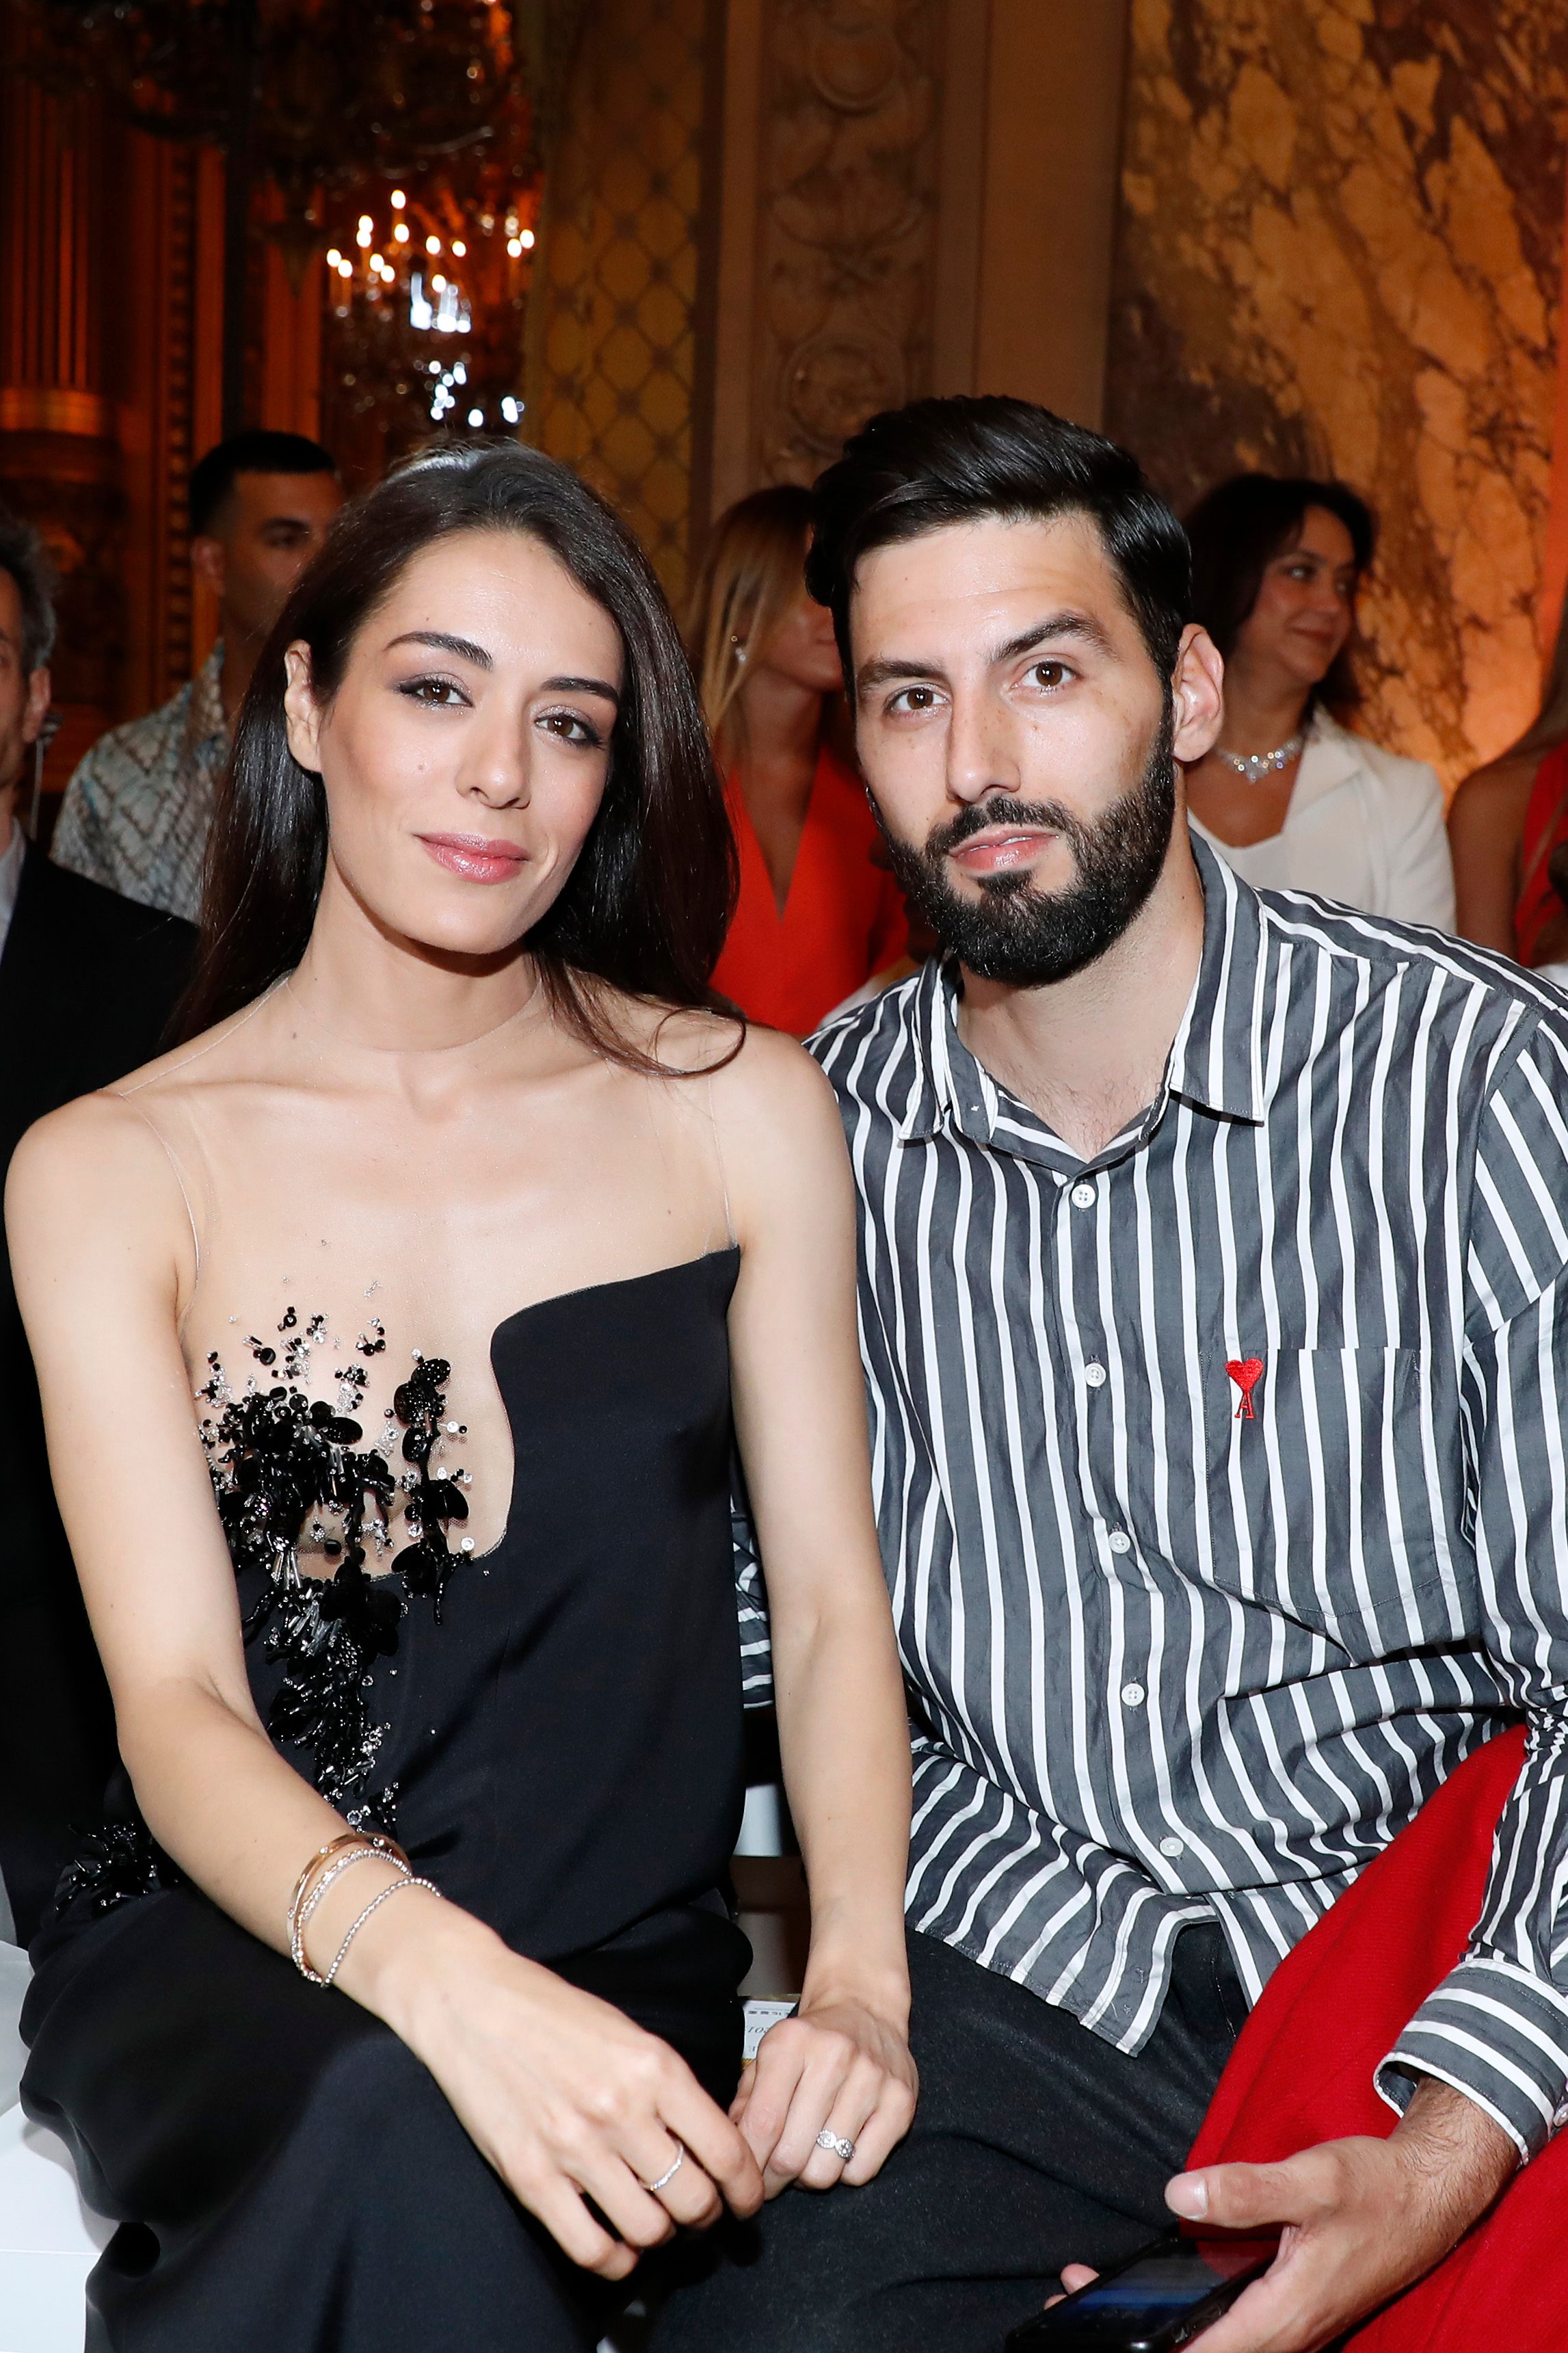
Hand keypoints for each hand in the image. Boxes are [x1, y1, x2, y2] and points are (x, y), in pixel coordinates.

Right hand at [371, 1902, 764, 2280]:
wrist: (473, 2003)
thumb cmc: (552, 2013)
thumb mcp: (629, 2033)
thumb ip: (669, 2085)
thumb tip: (707, 2140)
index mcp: (655, 2067)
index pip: (725, 2151)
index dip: (746, 2188)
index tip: (745, 2198)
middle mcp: (621, 2109)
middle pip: (692, 2199)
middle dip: (705, 2214)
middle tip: (698, 2209)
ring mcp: (574, 2146)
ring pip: (648, 2229)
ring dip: (660, 2235)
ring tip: (654, 2222)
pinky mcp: (531, 2175)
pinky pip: (589, 2247)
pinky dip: (614, 2260)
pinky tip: (617, 2247)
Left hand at [730, 1992, 917, 2197]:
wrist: (864, 2009)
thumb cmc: (809, 2042)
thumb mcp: (769, 2055)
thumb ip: (746, 2102)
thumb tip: (735, 2152)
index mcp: (791, 2042)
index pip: (763, 2122)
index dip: (750, 2162)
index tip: (745, 2177)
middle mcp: (834, 2056)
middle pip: (792, 2155)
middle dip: (775, 2178)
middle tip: (773, 2177)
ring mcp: (873, 2080)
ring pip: (826, 2170)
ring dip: (809, 2177)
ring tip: (807, 2157)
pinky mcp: (901, 2103)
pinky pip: (861, 2171)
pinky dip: (844, 2173)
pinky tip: (838, 2150)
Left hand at [1044, 2079, 1514, 2350]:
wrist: (1426, 2198)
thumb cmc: (1374, 2190)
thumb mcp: (1310, 2179)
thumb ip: (1245, 2189)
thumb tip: (1179, 2193)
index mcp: (1284, 2313)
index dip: (1153, 2351)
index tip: (1101, 2336)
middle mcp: (1284, 2332)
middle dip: (1138, 2339)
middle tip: (1072, 2301)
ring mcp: (1286, 2325)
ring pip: (1214, 2343)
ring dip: (1158, 2328)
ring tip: (1093, 2294)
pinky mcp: (1286, 2310)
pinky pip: (1229, 2327)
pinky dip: (1185, 2314)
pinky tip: (1154, 2286)